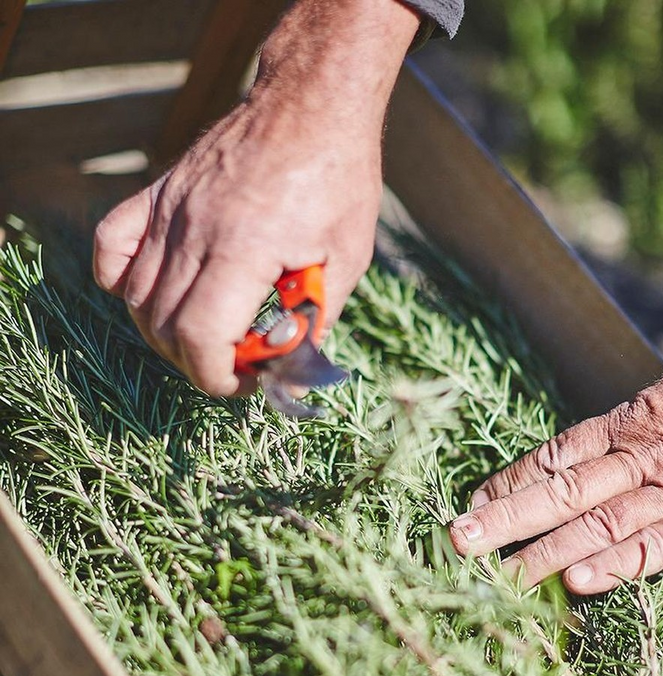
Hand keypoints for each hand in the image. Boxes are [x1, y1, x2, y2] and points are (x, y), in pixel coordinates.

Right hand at [93, 0, 418, 395]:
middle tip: (235, 362)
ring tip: (210, 334)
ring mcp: (170, 208)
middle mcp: (195, 229)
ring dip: (166, 333)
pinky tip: (156, 295)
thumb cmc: (338, 178)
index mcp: (244, 248)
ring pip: (136, 296)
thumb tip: (290, 374)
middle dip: (197, 363)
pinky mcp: (159, 192)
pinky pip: (114, 245)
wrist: (311, 103)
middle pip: (163, 326)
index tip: (245, 383)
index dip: (216, 377)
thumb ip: (314, 320)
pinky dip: (121, 281)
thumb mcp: (346, 259)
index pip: (199, 337)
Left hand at [449, 331, 662, 593]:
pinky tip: (576, 582)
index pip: (555, 454)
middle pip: (563, 489)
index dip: (511, 480)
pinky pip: (659, 547)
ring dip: (545, 551)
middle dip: (507, 518)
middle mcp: (642, 457)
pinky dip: (617, 563)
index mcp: (630, 424)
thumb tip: (581, 456)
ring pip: (599, 522)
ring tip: (499, 576)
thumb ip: (628, 431)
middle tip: (456, 541)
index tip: (471, 504)